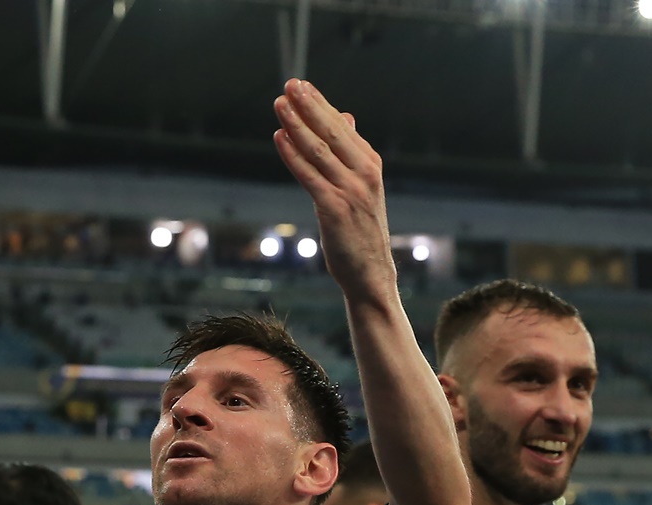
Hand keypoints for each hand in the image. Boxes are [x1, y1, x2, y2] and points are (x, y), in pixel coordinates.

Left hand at [272, 79, 394, 298]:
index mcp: (371, 166)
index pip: (342, 127)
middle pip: (332, 132)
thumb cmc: (361, 232)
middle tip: (289, 85)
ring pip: (319, 150)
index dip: (321, 105)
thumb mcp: (361, 188)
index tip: (302, 86)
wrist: (370, 273)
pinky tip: (280, 137)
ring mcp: (351, 191)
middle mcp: (364, 174)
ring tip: (280, 104)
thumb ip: (351, 154)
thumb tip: (345, 118)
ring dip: (297, 125)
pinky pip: (309, 176)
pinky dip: (293, 155)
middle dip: (309, 106)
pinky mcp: (335, 209)